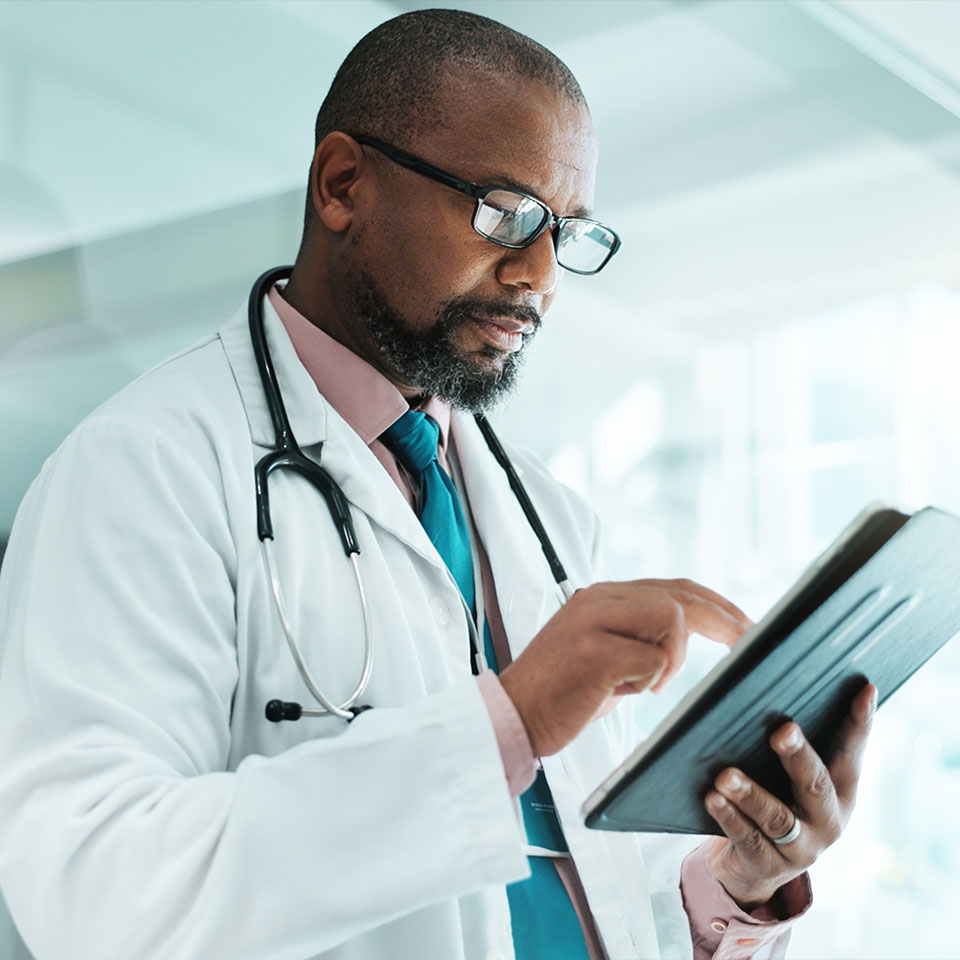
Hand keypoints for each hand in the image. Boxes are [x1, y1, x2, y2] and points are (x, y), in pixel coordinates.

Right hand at [499, 579, 751, 756]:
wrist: (513, 714)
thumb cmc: (562, 692)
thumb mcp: (604, 652)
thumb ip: (637, 635)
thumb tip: (686, 636)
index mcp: (603, 596)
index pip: (673, 587)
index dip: (715, 603)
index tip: (744, 624)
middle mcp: (599, 599)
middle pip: (681, 596)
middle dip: (722, 620)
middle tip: (748, 641)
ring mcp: (595, 621)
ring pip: (672, 619)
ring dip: (673, 658)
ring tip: (645, 684)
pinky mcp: (595, 652)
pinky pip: (653, 659)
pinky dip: (649, 681)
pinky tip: (620, 692)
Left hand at [705, 682, 876, 909]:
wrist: (753, 867)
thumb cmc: (773, 799)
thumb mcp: (790, 775)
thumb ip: (791, 740)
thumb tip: (769, 680)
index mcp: (840, 790)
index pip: (851, 750)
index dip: (859, 722)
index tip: (863, 689)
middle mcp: (828, 820)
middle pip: (815, 785)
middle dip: (798, 757)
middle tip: (781, 731)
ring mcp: (801, 848)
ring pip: (777, 818)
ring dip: (750, 794)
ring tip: (725, 776)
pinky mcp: (768, 865)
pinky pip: (748, 840)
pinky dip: (729, 817)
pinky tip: (712, 798)